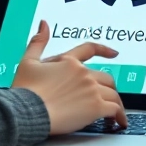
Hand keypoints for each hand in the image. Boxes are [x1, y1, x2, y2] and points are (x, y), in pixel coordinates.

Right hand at [12, 20, 128, 134]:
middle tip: (108, 96)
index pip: (90, 49)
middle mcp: (83, 73)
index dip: (104, 50)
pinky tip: (119, 121)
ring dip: (115, 102)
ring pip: (113, 94)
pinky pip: (115, 109)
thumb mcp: (28, 62)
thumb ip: (38, 42)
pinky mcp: (96, 107)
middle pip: (106, 77)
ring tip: (115, 113)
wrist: (26, 112)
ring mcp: (91, 90)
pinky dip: (119, 115)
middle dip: (108, 87)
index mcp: (69, 62)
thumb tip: (43, 24)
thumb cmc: (25, 91)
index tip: (114, 53)